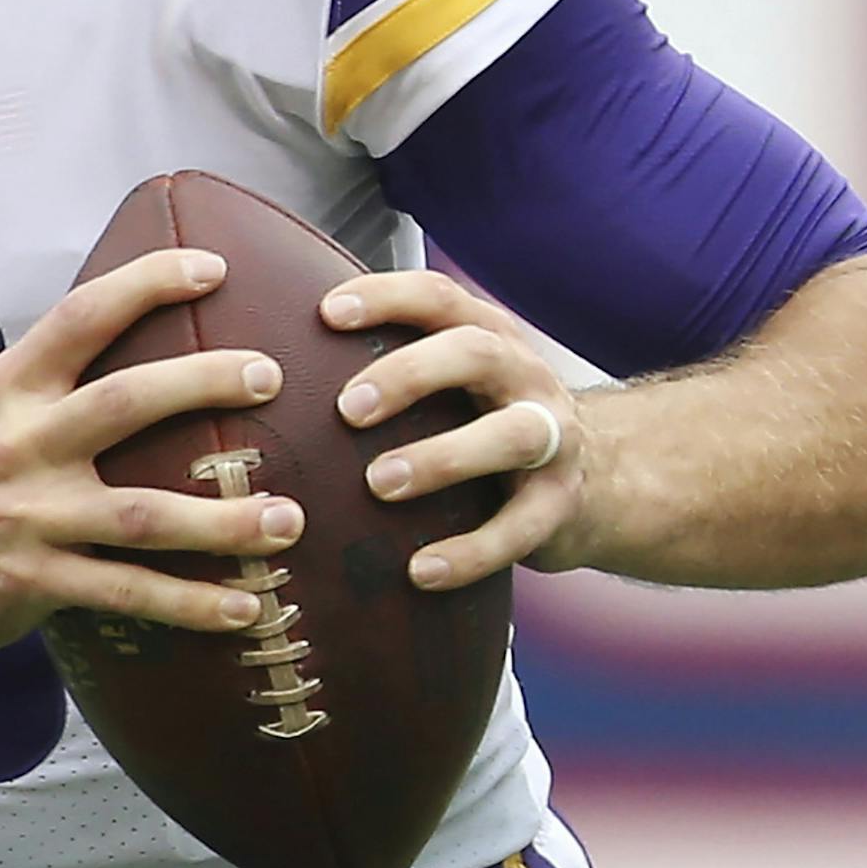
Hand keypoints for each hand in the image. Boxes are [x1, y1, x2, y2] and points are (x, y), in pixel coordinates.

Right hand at [0, 248, 305, 663]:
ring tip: (289, 518)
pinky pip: (129, 593)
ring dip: (224, 519)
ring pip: (143, 515)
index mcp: (8, 388)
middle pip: (125, 402)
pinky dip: (192, 603)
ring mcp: (30, 516)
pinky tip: (245, 606)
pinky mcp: (37, 582)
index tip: (212, 268)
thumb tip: (134, 337)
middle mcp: (20, 444)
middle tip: (270, 375)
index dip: (147, 284)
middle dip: (204, 382)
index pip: (81, 315)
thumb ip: (49, 381)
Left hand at [320, 268, 584, 591]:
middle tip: (347, 408)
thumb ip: (389, 359)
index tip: (326, 313)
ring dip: (443, 456)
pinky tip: (419, 571)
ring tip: (380, 484)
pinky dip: (470, 551)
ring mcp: (552, 437)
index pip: (438, 296)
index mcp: (486, 333)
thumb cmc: (483, 417)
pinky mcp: (560, 504)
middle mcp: (524, 374)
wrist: (595, 479)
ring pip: (510, 434)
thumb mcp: (451, 377)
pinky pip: (521, 529)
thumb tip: (272, 360)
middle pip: (475, 352)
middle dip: (410, 373)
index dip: (385, 297)